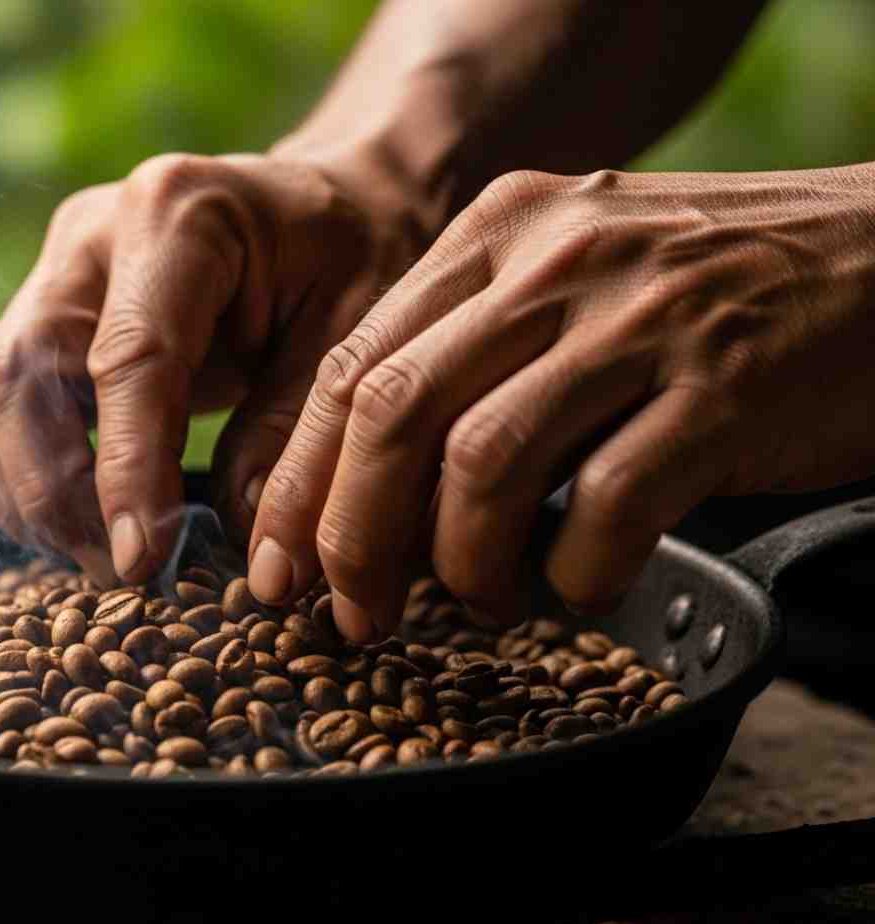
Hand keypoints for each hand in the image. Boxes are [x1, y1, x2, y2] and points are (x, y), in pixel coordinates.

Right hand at [0, 151, 422, 582]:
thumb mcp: (356, 335)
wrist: (322, 209)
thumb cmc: (351, 261)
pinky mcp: (36, 313)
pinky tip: (79, 519)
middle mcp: (90, 234)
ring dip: (25, 490)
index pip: (128, 356)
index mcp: (178, 213)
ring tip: (99, 557)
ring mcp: (52, 272)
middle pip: (19, 372)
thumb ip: (296, 432)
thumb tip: (242, 546)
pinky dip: (19, 473)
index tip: (138, 562)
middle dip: (55, 491)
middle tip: (118, 573)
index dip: (124, 467)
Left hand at [249, 166, 874, 636]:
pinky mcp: (724, 386)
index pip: (353, 363)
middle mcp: (555, 261)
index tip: (277, 568)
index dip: (301, 480)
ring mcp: (641, 318)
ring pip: (482, 461)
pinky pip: (607, 504)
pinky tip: (577, 587)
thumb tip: (367, 490)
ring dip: (459, 562)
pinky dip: (574, 572)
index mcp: (498, 233)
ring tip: (477, 602)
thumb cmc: (710, 294)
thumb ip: (474, 353)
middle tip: (355, 614)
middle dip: (352, 535)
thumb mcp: (572, 278)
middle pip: (392, 411)